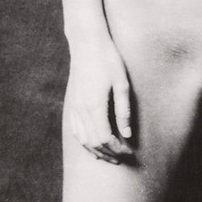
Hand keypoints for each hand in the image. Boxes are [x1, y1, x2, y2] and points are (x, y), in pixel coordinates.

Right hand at [65, 35, 134, 162]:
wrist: (86, 43)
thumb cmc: (108, 60)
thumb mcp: (122, 84)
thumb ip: (124, 111)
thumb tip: (127, 135)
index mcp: (94, 105)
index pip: (104, 138)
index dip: (117, 148)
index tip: (129, 151)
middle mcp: (81, 109)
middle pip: (92, 142)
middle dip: (108, 153)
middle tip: (122, 158)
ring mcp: (74, 107)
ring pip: (82, 139)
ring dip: (96, 151)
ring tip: (110, 157)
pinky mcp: (72, 103)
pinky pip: (75, 130)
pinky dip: (85, 142)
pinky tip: (93, 146)